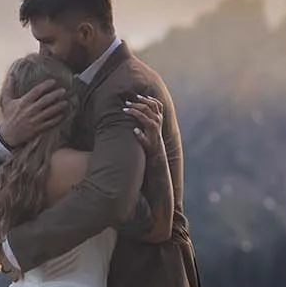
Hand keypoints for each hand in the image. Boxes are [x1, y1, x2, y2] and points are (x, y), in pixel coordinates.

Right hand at [0, 77, 71, 149]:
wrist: (8, 135)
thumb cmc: (9, 116)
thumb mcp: (6, 102)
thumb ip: (8, 87)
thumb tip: (10, 75)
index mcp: (23, 102)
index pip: (36, 91)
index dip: (45, 85)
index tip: (53, 81)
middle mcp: (30, 110)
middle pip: (45, 100)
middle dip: (55, 95)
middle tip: (64, 90)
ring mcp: (34, 120)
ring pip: (49, 112)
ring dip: (59, 106)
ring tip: (66, 102)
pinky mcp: (37, 128)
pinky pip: (49, 123)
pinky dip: (57, 119)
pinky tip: (62, 114)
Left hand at [118, 94, 175, 241]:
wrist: (160, 190)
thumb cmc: (148, 171)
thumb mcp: (142, 152)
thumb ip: (137, 141)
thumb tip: (125, 132)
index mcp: (156, 135)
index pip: (156, 112)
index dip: (147, 102)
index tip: (135, 96)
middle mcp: (159, 139)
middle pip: (155, 114)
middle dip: (141, 105)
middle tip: (128, 102)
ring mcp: (158, 147)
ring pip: (153, 125)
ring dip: (140, 116)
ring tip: (127, 110)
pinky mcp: (156, 158)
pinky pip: (151, 145)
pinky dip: (143, 138)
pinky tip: (134, 133)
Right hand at [120, 94, 165, 162]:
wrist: (157, 147)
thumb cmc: (148, 145)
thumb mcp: (143, 143)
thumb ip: (140, 137)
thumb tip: (135, 130)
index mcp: (151, 126)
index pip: (140, 115)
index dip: (132, 111)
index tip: (124, 109)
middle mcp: (157, 120)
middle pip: (146, 108)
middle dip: (135, 104)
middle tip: (127, 102)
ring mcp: (160, 117)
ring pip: (153, 104)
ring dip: (145, 99)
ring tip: (137, 97)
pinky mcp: (161, 116)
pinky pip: (159, 105)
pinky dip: (154, 100)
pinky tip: (147, 97)